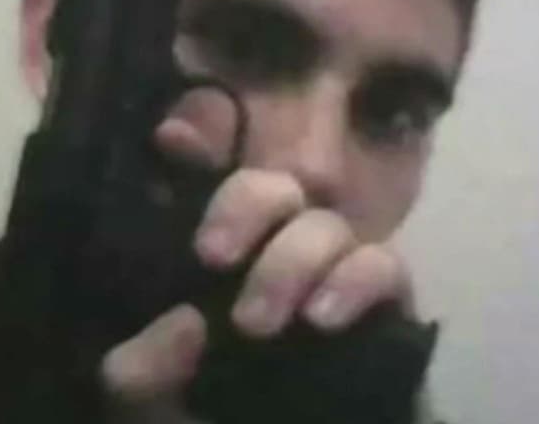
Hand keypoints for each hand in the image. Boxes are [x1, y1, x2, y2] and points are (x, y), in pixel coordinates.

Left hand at [99, 117, 415, 422]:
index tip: (171, 142)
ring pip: (327, 226)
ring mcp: (334, 275)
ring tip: (255, 323)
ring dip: (293, 261)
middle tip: (213, 259)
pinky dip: (356, 283)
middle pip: (273, 187)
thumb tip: (183, 326)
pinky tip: (322, 317)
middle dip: (245, 206)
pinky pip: (385, 267)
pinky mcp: (388, 308)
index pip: (210, 181)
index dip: (199, 142)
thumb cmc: (218, 418)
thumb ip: (149, 370)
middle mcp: (277, 252)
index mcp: (222, 258)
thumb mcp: (160, 404)